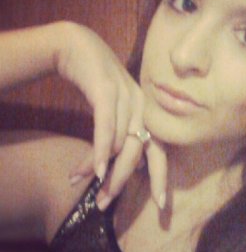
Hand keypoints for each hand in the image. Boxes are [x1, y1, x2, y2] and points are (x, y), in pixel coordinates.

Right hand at [58, 21, 166, 209]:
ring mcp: (127, 96)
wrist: (77, 46)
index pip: (160, 149)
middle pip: (144, 150)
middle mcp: (143, 105)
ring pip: (123, 143)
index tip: (161, 204)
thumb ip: (125, 135)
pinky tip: (95, 171)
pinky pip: (106, 126)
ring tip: (96, 193)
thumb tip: (134, 165)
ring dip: (107, 171)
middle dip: (126, 181)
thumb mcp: (115, 110)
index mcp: (148, 112)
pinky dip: (101, 150)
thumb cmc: (98, 82)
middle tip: (109, 205)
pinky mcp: (106, 89)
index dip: (161, 176)